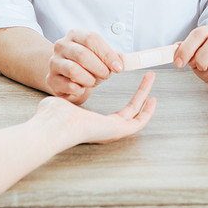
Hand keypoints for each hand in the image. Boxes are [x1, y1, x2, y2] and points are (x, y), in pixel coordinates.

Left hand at [35, 71, 156, 147]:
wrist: (53, 124)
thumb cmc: (54, 115)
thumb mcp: (68, 95)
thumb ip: (73, 88)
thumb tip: (71, 81)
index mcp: (96, 123)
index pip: (119, 113)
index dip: (130, 101)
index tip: (136, 88)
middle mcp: (106, 128)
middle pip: (131, 111)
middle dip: (142, 93)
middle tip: (149, 77)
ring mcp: (112, 131)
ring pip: (136, 114)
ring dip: (145, 95)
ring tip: (151, 78)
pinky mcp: (116, 131)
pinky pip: (138, 124)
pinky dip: (147, 113)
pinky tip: (153, 98)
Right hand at [46, 28, 123, 103]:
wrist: (65, 76)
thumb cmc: (85, 65)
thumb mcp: (99, 56)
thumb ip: (111, 56)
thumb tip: (122, 60)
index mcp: (75, 35)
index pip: (91, 39)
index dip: (107, 53)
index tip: (118, 66)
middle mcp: (61, 46)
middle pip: (82, 54)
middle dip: (99, 68)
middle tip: (106, 75)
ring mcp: (54, 62)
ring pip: (74, 70)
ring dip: (89, 79)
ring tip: (92, 81)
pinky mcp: (51, 79)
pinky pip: (68, 86)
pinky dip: (79, 89)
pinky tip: (81, 88)